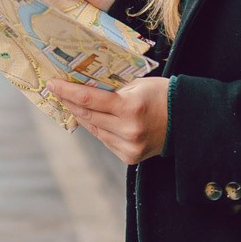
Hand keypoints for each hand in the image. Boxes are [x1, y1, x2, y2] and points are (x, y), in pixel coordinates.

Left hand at [49, 76, 168, 164]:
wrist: (188, 120)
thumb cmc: (163, 95)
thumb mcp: (138, 84)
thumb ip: (113, 89)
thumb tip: (85, 87)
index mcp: (130, 108)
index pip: (89, 100)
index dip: (67, 92)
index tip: (52, 84)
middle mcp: (128, 130)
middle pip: (87, 116)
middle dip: (69, 103)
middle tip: (56, 91)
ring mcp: (128, 147)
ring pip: (94, 130)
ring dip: (81, 116)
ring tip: (70, 104)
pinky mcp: (129, 157)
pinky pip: (105, 140)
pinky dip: (97, 128)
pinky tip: (91, 118)